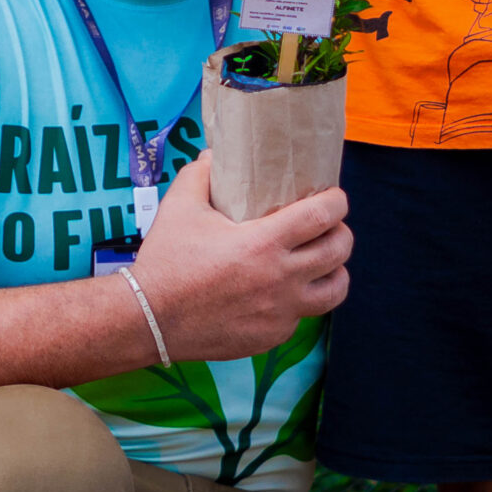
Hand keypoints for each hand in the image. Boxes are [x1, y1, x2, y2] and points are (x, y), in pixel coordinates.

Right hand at [130, 153, 349, 361]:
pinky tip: (283, 290)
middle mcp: (281, 280)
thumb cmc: (166, 259)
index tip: (334, 196)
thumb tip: (215, 154)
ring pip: (334, 290)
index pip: (322, 216)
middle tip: (328, 226)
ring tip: (321, 262)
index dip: (337, 201)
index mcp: (263, 243)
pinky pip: (302, 316)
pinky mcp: (272, 336)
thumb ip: (200, 173)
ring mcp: (280, 313)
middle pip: (338, 251)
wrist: (150, 319)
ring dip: (334, 271)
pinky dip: (300, 300)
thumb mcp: (179, 206)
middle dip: (340, 232)